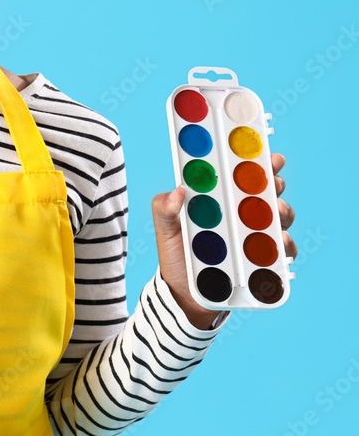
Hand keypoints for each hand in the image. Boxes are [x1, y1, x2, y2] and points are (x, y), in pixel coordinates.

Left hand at [151, 153, 296, 329]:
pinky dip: (287, 246)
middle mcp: (240, 214)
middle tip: (273, 184)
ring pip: (280, 217)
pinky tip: (279, 245)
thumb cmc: (175, 254)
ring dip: (283, 211)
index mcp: (218, 199)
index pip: (239, 175)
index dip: (255, 162)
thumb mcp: (165, 228)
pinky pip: (284, 251)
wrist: (182, 294)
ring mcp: (254, 236)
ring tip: (276, 214)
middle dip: (275, 183)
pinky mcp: (263, 260)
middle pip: (267, 191)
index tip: (264, 156)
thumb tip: (177, 191)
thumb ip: (164, 207)